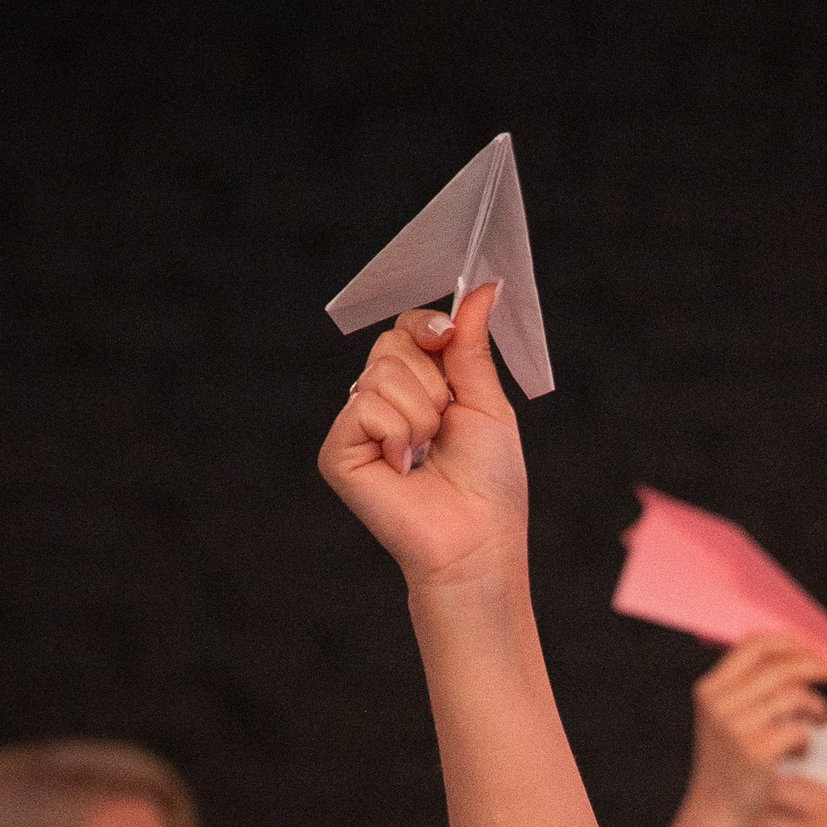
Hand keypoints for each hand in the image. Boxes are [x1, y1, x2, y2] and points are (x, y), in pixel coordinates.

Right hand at [316, 288, 526, 595]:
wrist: (477, 540)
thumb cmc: (489, 484)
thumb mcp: (486, 402)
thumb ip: (471, 345)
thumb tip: (483, 287)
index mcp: (417, 389)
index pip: (408, 329)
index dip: (427, 326)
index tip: (445, 338)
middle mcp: (381, 403)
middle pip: (393, 343)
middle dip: (432, 381)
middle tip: (443, 427)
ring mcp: (356, 427)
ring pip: (382, 373)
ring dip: (422, 414)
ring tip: (427, 453)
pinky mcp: (338, 452)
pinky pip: (365, 407)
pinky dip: (397, 434)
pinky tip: (404, 468)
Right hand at [687, 637, 826, 824]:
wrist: (719, 814)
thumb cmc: (733, 765)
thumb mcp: (729, 718)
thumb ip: (752, 688)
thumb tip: (805, 655)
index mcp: (710, 689)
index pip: (756, 645)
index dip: (793, 642)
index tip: (820, 651)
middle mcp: (719, 704)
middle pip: (782, 667)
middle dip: (820, 665)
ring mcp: (735, 728)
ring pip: (795, 697)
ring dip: (817, 707)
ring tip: (820, 721)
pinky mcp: (756, 753)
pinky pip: (800, 731)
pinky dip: (809, 740)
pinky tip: (802, 753)